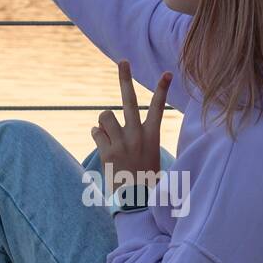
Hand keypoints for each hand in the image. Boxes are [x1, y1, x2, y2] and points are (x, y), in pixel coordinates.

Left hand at [92, 60, 171, 185]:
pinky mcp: (108, 151)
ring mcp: (123, 142)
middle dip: (126, 78)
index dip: (162, 89)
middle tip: (123, 61)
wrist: (137, 200)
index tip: (167, 73)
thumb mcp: (148, 156)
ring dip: (104, 123)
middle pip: (129, 100)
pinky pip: (96, 132)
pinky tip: (104, 148)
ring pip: (105, 116)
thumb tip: (100, 122)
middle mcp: (138, 135)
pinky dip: (97, 136)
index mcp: (152, 136)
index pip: (158, 107)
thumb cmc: (144, 179)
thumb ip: (130, 136)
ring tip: (110, 137)